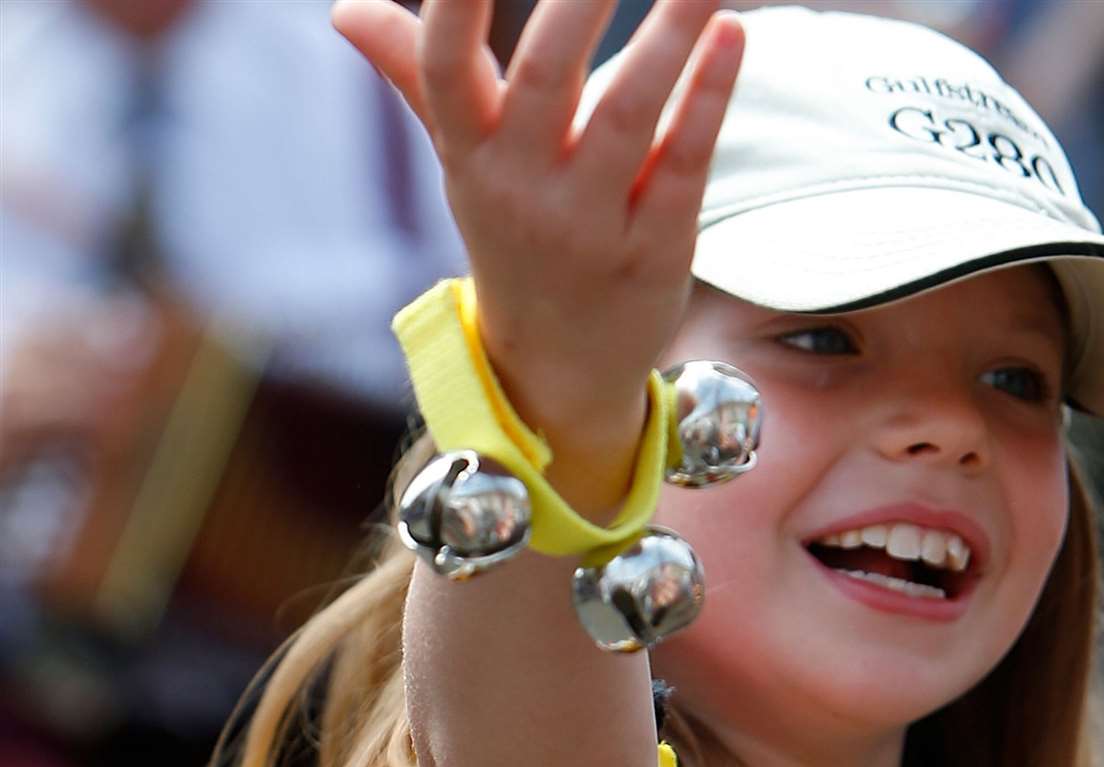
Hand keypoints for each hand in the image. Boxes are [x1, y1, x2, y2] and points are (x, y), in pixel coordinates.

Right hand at [331, 0, 743, 447]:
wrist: (559, 367)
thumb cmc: (514, 237)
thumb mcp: (463, 164)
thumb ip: (419, 76)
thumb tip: (345, 8)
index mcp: (470, 155)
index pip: (443, 68)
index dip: (454, 3)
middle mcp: (522, 188)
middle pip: (543, 79)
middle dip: (577, 4)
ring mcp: (591, 223)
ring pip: (629, 115)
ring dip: (669, 36)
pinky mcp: (656, 248)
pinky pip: (684, 163)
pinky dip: (709, 96)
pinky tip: (731, 34)